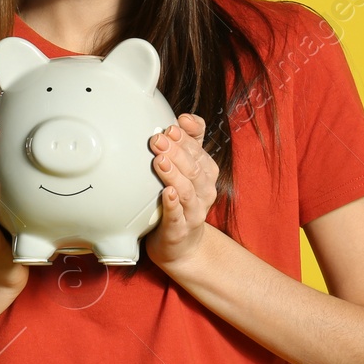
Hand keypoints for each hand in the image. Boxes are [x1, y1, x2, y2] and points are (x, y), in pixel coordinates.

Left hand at [146, 113, 218, 269]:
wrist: (181, 244)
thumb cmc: (180, 201)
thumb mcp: (186, 170)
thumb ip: (187, 143)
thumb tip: (182, 118)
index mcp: (206, 173)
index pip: (200, 150)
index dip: (187, 138)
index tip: (172, 126)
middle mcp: (205, 191)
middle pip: (194, 168)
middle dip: (176, 151)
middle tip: (157, 139)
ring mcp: (194, 211)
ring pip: (188, 190)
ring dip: (174, 174)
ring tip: (159, 161)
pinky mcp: (180, 229)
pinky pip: (178, 216)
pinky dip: (173, 204)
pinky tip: (166, 194)